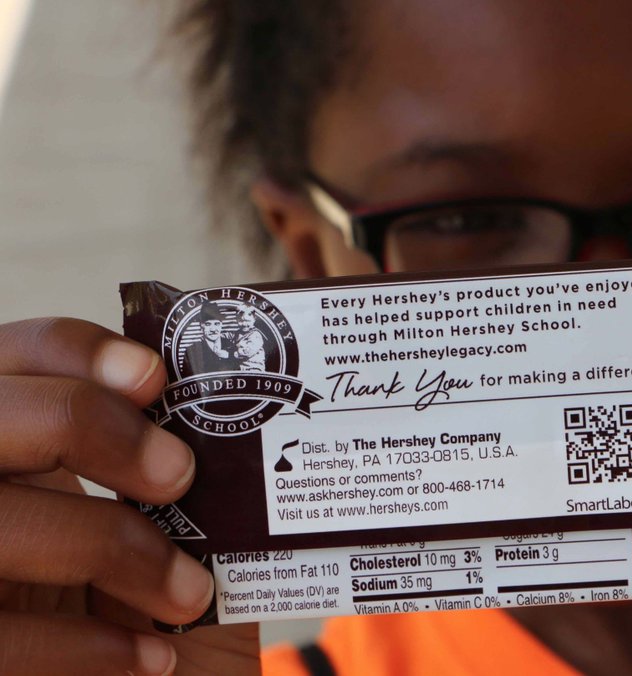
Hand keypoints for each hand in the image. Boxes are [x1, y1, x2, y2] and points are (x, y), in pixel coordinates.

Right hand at [0, 319, 259, 674]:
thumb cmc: (161, 627)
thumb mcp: (181, 542)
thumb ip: (179, 481)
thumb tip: (235, 408)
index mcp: (17, 454)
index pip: (14, 357)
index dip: (72, 350)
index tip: (157, 377)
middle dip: (82, 422)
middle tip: (178, 473)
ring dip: (104, 545)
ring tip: (188, 592)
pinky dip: (83, 645)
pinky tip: (151, 658)